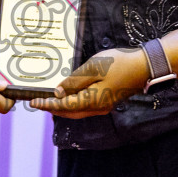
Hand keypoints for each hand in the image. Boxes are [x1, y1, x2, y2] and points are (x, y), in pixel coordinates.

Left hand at [30, 47, 148, 118]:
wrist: (144, 66)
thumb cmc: (119, 63)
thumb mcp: (93, 68)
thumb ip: (74, 81)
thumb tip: (59, 92)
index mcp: (91, 100)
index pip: (63, 106)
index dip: (47, 104)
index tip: (33, 102)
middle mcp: (97, 108)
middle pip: (69, 113)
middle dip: (52, 109)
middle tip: (38, 103)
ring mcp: (103, 106)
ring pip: (77, 112)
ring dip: (62, 108)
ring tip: (49, 101)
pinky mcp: (107, 101)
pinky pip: (85, 107)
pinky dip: (73, 105)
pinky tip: (69, 97)